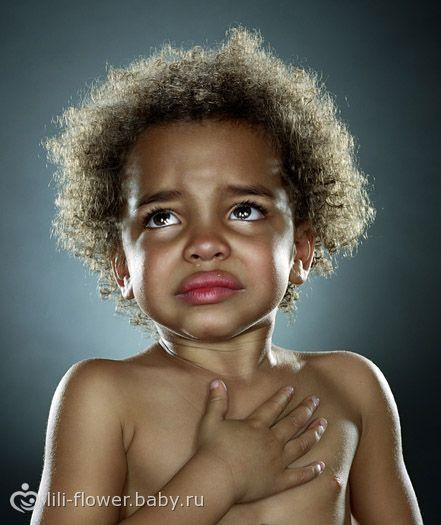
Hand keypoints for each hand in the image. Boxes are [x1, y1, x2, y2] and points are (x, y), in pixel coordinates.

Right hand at [196, 380, 326, 502]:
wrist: (217, 479)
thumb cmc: (212, 450)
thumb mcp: (211, 421)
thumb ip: (216, 401)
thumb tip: (216, 381)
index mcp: (256, 426)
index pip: (273, 407)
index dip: (283, 397)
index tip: (293, 389)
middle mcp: (271, 441)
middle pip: (292, 422)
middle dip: (305, 410)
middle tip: (316, 400)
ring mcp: (277, 462)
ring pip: (301, 445)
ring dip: (313, 434)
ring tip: (323, 424)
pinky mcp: (278, 481)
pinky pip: (299, 476)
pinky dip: (311, 471)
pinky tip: (321, 466)